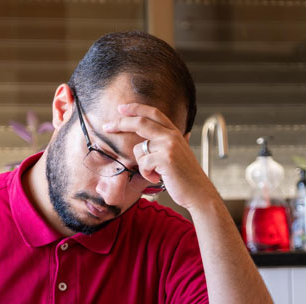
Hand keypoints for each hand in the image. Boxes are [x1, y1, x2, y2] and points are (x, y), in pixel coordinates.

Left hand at [103, 103, 219, 210]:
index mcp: (174, 133)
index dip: (136, 108)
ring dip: (142, 165)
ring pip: (139, 149)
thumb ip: (164, 143)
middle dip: (121, 123)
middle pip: (140, 122)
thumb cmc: (185, 177)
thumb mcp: (177, 154)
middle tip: (107, 127)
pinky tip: (157, 178)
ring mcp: (169, 146)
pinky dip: (146, 174)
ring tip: (155, 174)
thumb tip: (147, 139)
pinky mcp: (165, 158)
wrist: (199, 193)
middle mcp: (172, 136)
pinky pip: (143, 164)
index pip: (153, 113)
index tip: (121, 108)